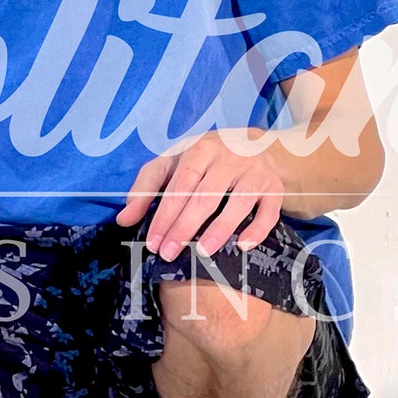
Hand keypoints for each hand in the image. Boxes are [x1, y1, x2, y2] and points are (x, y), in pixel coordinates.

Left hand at [115, 130, 283, 258]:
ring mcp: (255, 172)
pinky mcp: (274, 187)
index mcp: (200, 150)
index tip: (153, 242)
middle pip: (205, 197)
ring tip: (201, 252)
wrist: (256, 144)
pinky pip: (269, 212)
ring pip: (238, 204)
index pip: (179, 186)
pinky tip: (242, 246)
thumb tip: (123, 220)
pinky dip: (257, 229)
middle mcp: (229, 158)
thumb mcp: (171, 164)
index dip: (165, 215)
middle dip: (185, 227)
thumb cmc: (203, 159)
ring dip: (219, 230)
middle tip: (169, 253)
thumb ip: (145, 188)